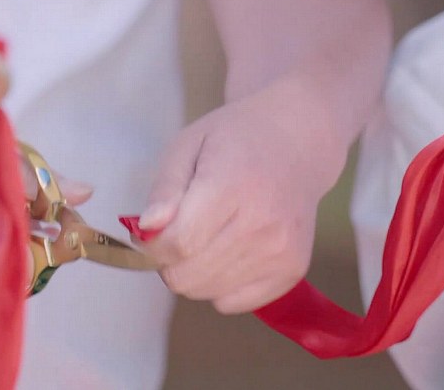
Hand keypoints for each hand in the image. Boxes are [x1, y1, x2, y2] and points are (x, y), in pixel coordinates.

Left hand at [139, 78, 346, 313]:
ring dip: (193, 273)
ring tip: (206, 238)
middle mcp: (262, 223)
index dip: (153, 246)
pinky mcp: (293, 270)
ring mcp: (281, 250)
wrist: (295, 143)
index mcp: (232, 186)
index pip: (179, 243)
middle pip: (189, 275)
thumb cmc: (234, 141)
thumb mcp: (187, 146)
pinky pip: (234, 302)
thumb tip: (147, 229)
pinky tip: (228, 252)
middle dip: (169, 261)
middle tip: (178, 234)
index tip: (151, 233)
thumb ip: (164, 190)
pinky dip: (220, 285)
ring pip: (207, 292)